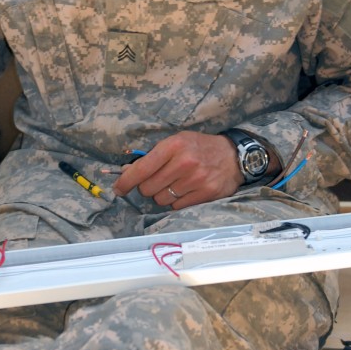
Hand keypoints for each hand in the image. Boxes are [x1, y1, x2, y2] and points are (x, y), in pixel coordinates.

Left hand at [112, 131, 241, 208]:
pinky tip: (186, 190)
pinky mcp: (205, 194)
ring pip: (161, 199)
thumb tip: (126, 173)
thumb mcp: (176, 142)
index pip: (141, 169)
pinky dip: (176, 201)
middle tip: (159, 180)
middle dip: (148, 187)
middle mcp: (184, 162)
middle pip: (148, 188)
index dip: (125, 181)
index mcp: (173, 146)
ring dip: (163, 195)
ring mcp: (195, 179)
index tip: (118, 189)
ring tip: (176, 183)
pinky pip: (176, 206)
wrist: (232, 156)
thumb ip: (152, 157)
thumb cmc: (199, 147)